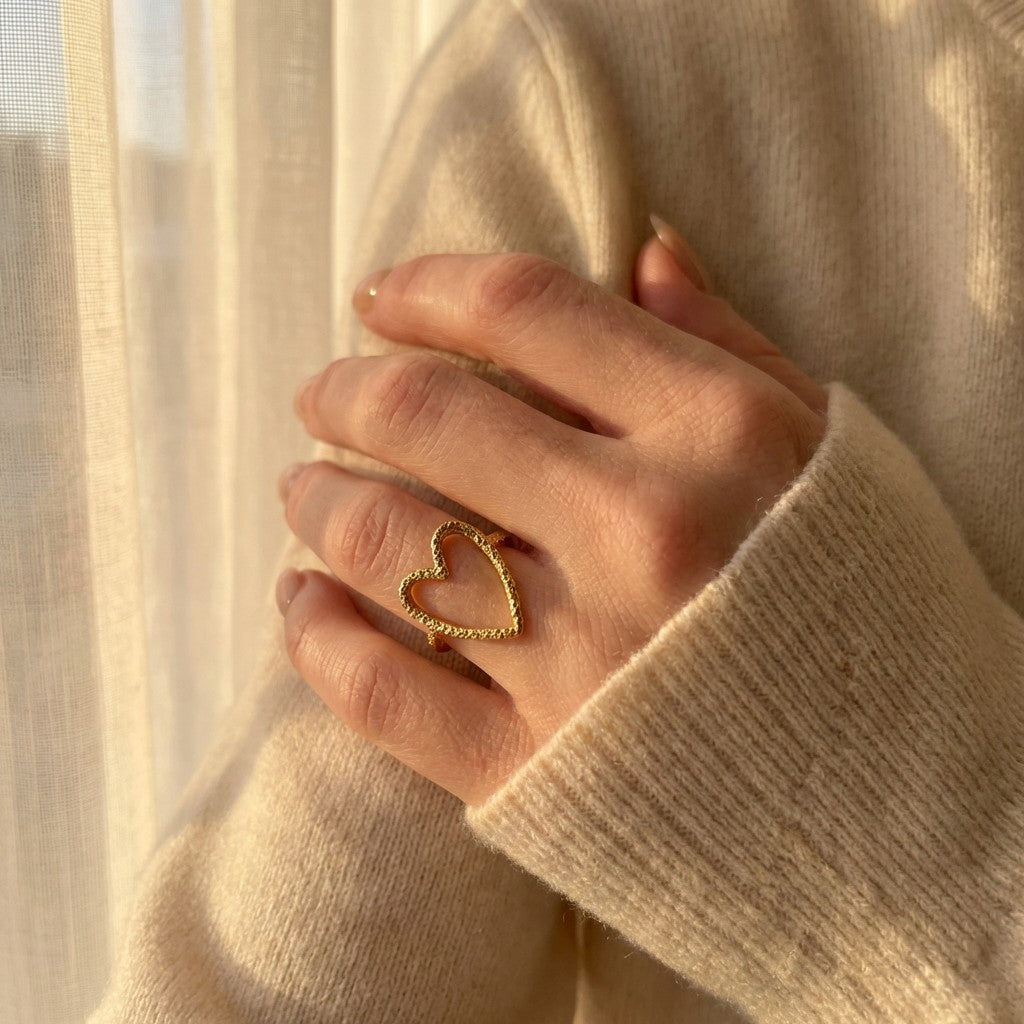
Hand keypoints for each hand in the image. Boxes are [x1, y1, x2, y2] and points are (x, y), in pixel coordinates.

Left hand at [277, 225, 826, 804]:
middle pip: (431, 416)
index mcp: (721, 436)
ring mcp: (583, 660)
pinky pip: (383, 693)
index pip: (528, 311)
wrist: (919, 812)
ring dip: (319, 501)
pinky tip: (299, 604)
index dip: (430, 286)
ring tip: (303, 487)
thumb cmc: (875, 617)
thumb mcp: (833, 454)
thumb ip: (731, 344)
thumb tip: (640, 250)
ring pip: (388, 547)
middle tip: (323, 393)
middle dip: (349, 390)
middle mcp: (644, 533)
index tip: (380, 295)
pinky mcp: (538, 773)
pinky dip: (318, 638)